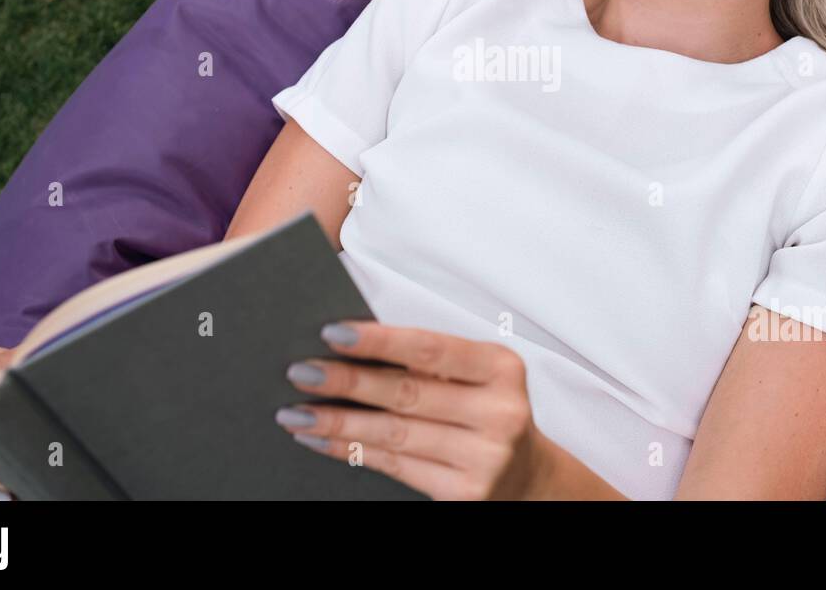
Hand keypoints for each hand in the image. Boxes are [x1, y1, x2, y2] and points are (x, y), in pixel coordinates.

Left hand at [276, 321, 554, 499]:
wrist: (529, 477)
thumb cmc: (487, 410)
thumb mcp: (478, 375)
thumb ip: (432, 359)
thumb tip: (351, 343)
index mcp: (501, 369)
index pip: (430, 348)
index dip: (379, 341)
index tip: (333, 333)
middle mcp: (498, 413)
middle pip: (407, 393)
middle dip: (347, 382)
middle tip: (302, 371)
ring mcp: (483, 458)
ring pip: (394, 434)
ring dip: (338, 422)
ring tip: (296, 412)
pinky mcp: (463, 493)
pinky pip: (395, 467)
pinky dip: (351, 451)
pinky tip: (322, 439)